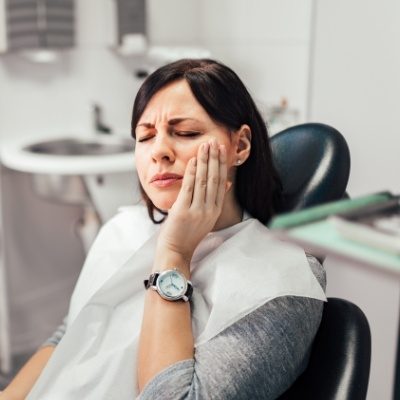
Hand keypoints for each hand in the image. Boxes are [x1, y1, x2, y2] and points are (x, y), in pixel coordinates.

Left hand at [155, 139, 227, 265]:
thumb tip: (227, 183)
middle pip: (214, 179)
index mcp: (215, 210)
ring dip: (205, 162)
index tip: (222, 149)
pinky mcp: (183, 211)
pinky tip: (194, 160)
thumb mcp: (207, 217)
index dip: (222, 164)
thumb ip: (215, 199)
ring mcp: (197, 211)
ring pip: (203, 181)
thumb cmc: (188, 233)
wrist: (176, 250)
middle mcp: (209, 210)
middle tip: (214, 142)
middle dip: (214, 158)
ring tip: (205, 146)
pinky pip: (189, 188)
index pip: (221, 182)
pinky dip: (192, 173)